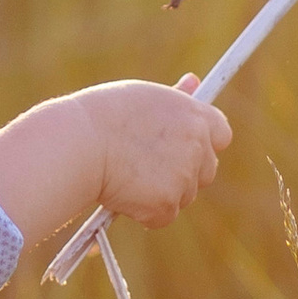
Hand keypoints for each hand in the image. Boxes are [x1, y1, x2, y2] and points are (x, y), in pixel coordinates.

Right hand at [90, 73, 233, 228]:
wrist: (76, 144)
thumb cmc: (102, 116)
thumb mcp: (143, 97)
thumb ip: (174, 98)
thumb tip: (194, 81)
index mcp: (194, 115)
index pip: (220, 134)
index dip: (203, 143)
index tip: (183, 147)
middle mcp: (197, 145)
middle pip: (206, 169)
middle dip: (183, 172)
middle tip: (146, 167)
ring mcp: (184, 176)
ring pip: (183, 195)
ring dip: (162, 193)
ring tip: (126, 176)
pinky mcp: (167, 204)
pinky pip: (162, 216)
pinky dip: (145, 213)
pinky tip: (122, 193)